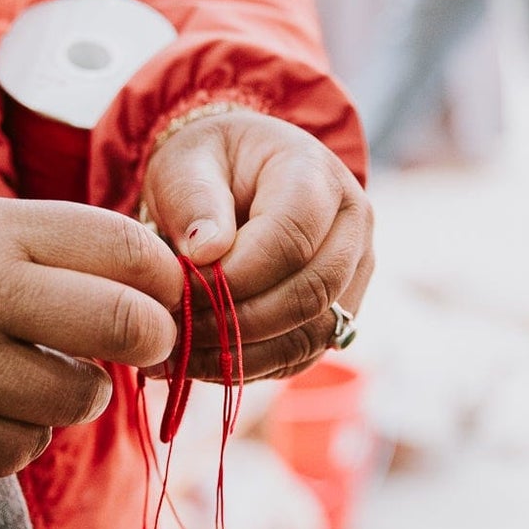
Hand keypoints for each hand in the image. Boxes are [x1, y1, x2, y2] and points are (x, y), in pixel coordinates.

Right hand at [0, 196, 181, 476]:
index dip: (167, 277)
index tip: (166, 293)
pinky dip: (22, 434)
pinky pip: (25, 449)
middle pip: (123, 324)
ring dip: (80, 395)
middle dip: (153, 341)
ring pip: (79, 400)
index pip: (125, 248)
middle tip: (145, 345)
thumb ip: (55, 245)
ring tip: (41, 374)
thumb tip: (160, 286)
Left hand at [140, 109, 373, 380]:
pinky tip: (202, 361)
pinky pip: (302, 354)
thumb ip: (194, 200)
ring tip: (180, 354)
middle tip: (175, 330)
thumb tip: (206, 254)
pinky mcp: (340, 311)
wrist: (236, 174)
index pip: (291, 239)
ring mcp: (354, 272)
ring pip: (313, 334)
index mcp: (316, 174)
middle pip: (311, 294)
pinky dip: (251, 366)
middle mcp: (351, 224)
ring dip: (243, 354)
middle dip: (237, 322)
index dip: (235, 276)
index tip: (179, 289)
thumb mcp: (186, 163)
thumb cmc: (208, 164)